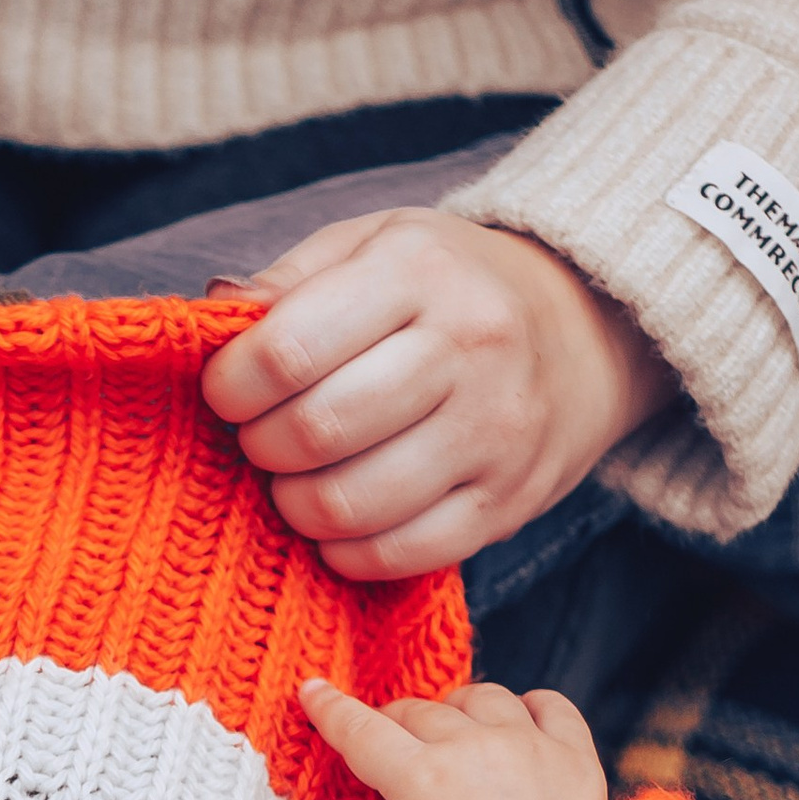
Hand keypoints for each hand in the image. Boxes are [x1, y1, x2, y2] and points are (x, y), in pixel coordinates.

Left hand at [200, 213, 675, 576]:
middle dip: (259, 446)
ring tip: (298, 478)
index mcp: (419, 272)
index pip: (287, 350)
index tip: (227, 392)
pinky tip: (341, 521)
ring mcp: (494, 432)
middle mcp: (467, 348)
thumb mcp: (374, 245)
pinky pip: (397, 555)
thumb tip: (213, 313)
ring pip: (348, 505)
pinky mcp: (506, 504)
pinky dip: (346, 550)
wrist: (585, 331)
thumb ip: (289, 281)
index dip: (230, 386)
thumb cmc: (448, 289)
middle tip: (262, 437)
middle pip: (314, 432)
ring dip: (295, 504)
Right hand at [268, 678, 608, 799]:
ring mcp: (528, 744)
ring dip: (457, 710)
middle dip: (394, 724)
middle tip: (388, 750)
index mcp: (419, 777)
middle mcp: (472, 746)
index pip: (361, 730)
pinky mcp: (575, 754)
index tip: (313, 690)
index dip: (331, 709)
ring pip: (480, 697)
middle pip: (417, 711)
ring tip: (450, 736)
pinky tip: (515, 725)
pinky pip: (548, 704)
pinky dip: (527, 707)